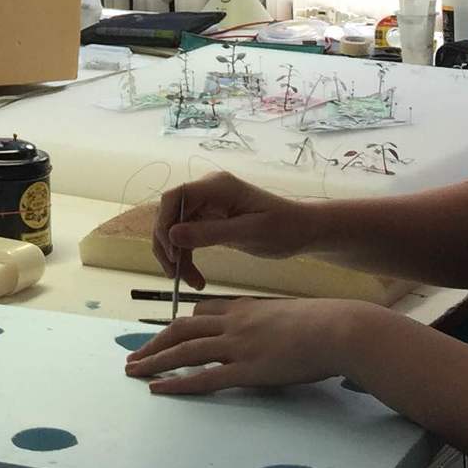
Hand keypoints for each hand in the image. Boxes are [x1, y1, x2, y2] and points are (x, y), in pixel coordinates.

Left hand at [125, 297, 380, 395]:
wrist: (340, 328)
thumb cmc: (327, 323)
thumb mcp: (292, 314)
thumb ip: (273, 322)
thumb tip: (275, 332)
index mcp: (246, 307)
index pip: (201, 312)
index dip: (177, 324)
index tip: (162, 335)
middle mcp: (235, 323)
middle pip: (182, 330)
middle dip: (154, 343)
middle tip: (134, 356)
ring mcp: (239, 346)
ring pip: (185, 351)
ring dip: (154, 362)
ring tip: (133, 372)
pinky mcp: (248, 370)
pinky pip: (204, 377)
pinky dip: (177, 383)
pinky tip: (158, 389)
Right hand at [152, 172, 312, 289]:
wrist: (302, 231)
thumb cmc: (283, 228)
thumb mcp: (249, 233)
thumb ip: (210, 233)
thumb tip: (172, 235)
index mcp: (217, 186)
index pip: (175, 196)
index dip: (165, 223)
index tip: (172, 253)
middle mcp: (208, 191)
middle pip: (170, 214)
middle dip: (168, 245)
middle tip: (176, 274)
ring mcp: (208, 205)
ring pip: (176, 228)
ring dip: (177, 256)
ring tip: (190, 282)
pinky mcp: (210, 219)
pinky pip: (187, 237)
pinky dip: (187, 257)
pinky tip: (195, 277)